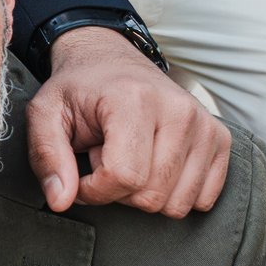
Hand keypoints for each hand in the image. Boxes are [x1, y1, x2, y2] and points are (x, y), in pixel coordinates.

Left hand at [27, 28, 229, 217]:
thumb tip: (60, 201)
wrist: (110, 61)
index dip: (94, 190)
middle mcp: (179, 110)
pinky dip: (174, 193)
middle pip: (151, 195)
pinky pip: (203, 199)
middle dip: (118, 191)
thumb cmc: (78, 90)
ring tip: (130, 156)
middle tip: (106, 156)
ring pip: (177, 203)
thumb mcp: (45, 114)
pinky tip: (155, 164)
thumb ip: (47, 157)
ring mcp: (205, 125)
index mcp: (135, 100)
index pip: (124, 176)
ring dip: (146, 192)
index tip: (82, 174)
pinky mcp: (220, 139)